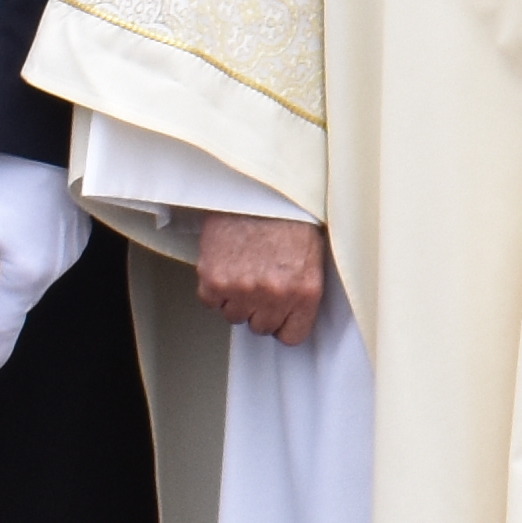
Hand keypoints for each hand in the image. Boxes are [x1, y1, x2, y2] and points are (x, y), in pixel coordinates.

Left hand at [0, 159, 91, 379]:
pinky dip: (24, 250)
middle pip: (13, 298)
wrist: (47, 145)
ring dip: (5, 268)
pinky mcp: (76, 234)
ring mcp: (69, 254)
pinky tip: (16, 221)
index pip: (3, 328)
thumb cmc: (8, 189)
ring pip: (27, 276)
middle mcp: (54, 273)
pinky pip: (43, 256)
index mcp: (26, 279)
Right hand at [198, 211, 330, 346]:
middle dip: (259, 309)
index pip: (292, 336)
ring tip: (242, 269)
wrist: (258, 186)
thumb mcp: (311, 255)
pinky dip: (214, 288)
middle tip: (259, 282)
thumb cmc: (287, 213)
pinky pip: (210, 301)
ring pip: (233, 315)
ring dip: (235, 298)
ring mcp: (242, 289)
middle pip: (260, 327)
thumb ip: (300, 290)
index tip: (278, 315)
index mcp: (304, 290)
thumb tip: (289, 313)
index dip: (283, 324)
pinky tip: (225, 265)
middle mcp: (274, 294)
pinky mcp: (213, 279)